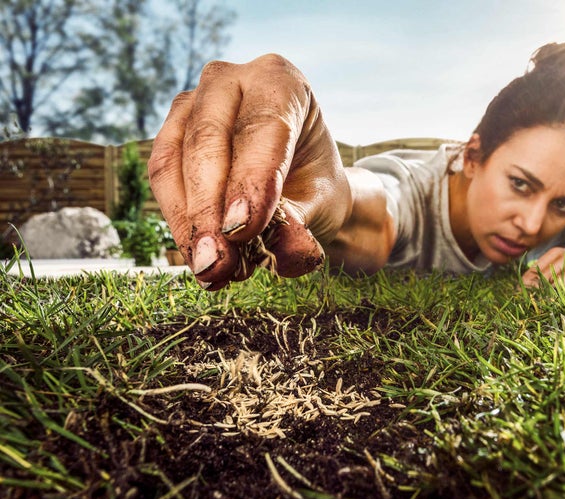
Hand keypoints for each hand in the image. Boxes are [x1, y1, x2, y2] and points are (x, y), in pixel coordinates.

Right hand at [148, 54, 348, 289]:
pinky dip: (179, 223)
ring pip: (173, 160)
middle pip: (207, 140)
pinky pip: (161, 179)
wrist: (302, 183)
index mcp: (281, 81)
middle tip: (217, 262)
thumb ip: (301, 225)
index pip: (262, 126)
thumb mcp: (320, 202)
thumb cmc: (313, 182)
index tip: (242, 229)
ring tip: (210, 269)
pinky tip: (199, 258)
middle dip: (209, 209)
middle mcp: (231, 80)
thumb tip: (287, 257)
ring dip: (188, 222)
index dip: (250, 179)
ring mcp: (192, 103)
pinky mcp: (169, 134)